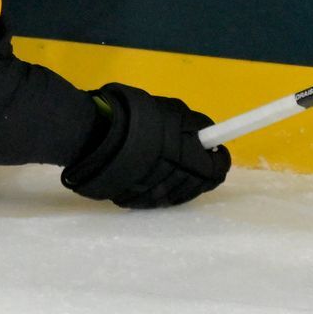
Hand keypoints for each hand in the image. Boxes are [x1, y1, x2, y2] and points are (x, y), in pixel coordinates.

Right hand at [61, 83, 229, 208]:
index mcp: (193, 160)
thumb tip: (206, 138)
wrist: (93, 135)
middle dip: (198, 169)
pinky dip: (155, 188)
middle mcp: (179, 181)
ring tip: (162, 162)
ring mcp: (158, 194)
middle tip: (187, 155)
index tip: (211, 150)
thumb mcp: (170, 111)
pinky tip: (145, 174)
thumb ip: (192, 127)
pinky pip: (156, 199)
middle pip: (200, 183)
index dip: (216, 158)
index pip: (218, 167)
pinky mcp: (138, 202)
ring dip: (176, 179)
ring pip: (178, 192)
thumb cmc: (135, 117)